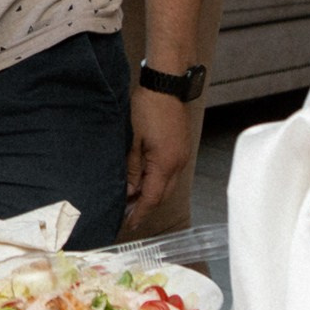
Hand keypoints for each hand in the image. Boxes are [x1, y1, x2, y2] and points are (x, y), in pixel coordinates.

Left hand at [121, 86, 194, 235]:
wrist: (166, 85)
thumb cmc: (147, 107)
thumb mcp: (133, 139)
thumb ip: (132, 168)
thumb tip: (129, 190)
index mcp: (166, 163)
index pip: (152, 198)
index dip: (140, 213)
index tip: (129, 224)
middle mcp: (178, 163)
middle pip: (162, 195)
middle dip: (145, 207)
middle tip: (126, 214)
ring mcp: (182, 155)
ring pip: (167, 184)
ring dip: (151, 193)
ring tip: (131, 198)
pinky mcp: (181, 148)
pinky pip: (170, 172)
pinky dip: (157, 181)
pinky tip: (144, 179)